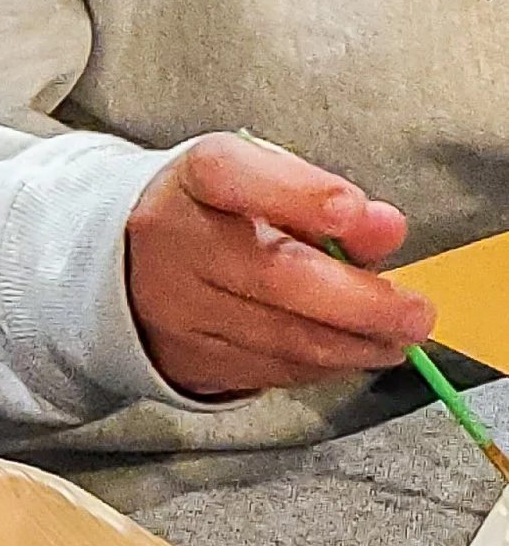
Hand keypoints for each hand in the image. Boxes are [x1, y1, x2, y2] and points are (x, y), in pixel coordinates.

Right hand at [125, 134, 432, 398]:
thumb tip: (384, 229)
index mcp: (193, 180)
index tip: (352, 210)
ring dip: (355, 344)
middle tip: (416, 314)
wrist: (131, 269)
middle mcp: (174, 242)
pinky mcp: (187, 359)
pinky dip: (322, 365)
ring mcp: (177, 308)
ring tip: (398, 338)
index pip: (232, 175)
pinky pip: (270, 370)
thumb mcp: (265, 183)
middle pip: (274, 275)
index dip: (296, 193)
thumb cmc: (217, 217)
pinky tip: (351, 351)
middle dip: (360, 302)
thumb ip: (325, 198)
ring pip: (280, 336)